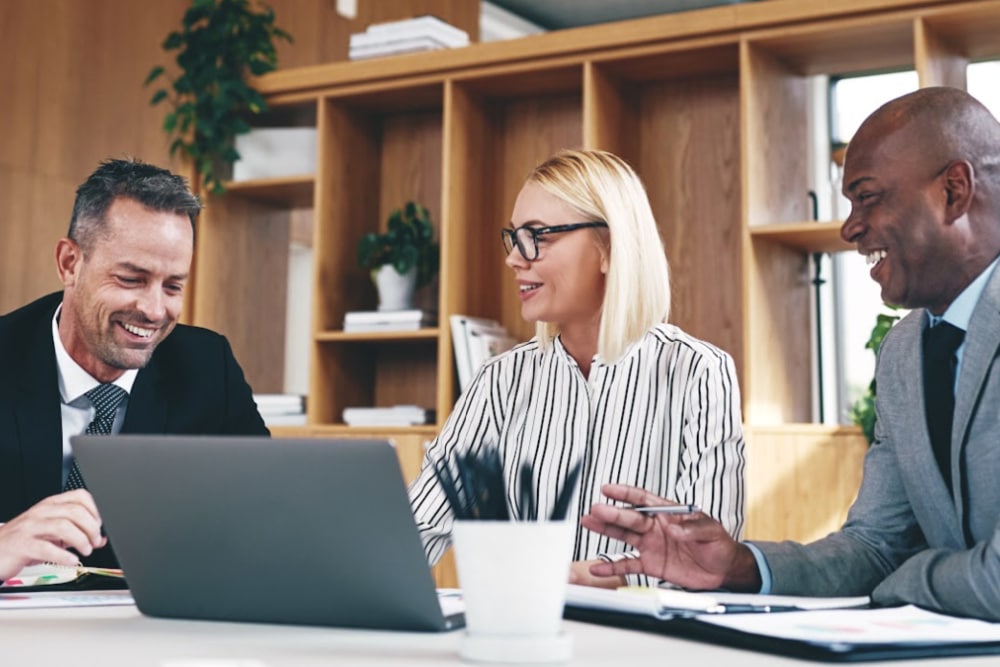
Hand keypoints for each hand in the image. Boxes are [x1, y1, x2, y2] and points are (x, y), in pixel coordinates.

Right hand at [0, 490, 106, 579]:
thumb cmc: (23, 541)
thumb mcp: (52, 534)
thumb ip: (76, 534)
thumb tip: (101, 539)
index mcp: (50, 505)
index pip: (80, 496)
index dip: (95, 510)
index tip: (100, 525)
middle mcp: (41, 512)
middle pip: (76, 511)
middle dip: (91, 528)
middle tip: (94, 541)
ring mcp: (30, 527)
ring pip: (63, 526)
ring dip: (81, 540)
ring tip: (86, 550)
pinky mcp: (22, 545)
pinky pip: (47, 548)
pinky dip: (64, 556)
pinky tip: (71, 560)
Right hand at [579, 484, 760, 590]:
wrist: (723, 570)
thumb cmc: (719, 545)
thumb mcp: (712, 531)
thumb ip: (694, 528)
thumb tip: (675, 528)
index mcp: (669, 513)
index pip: (643, 500)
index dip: (625, 494)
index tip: (608, 489)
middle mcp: (655, 527)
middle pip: (630, 518)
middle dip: (612, 513)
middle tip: (596, 509)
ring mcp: (651, 545)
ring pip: (623, 536)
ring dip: (606, 530)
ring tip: (588, 523)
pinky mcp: (650, 564)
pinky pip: (627, 564)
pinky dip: (612, 567)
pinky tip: (598, 567)